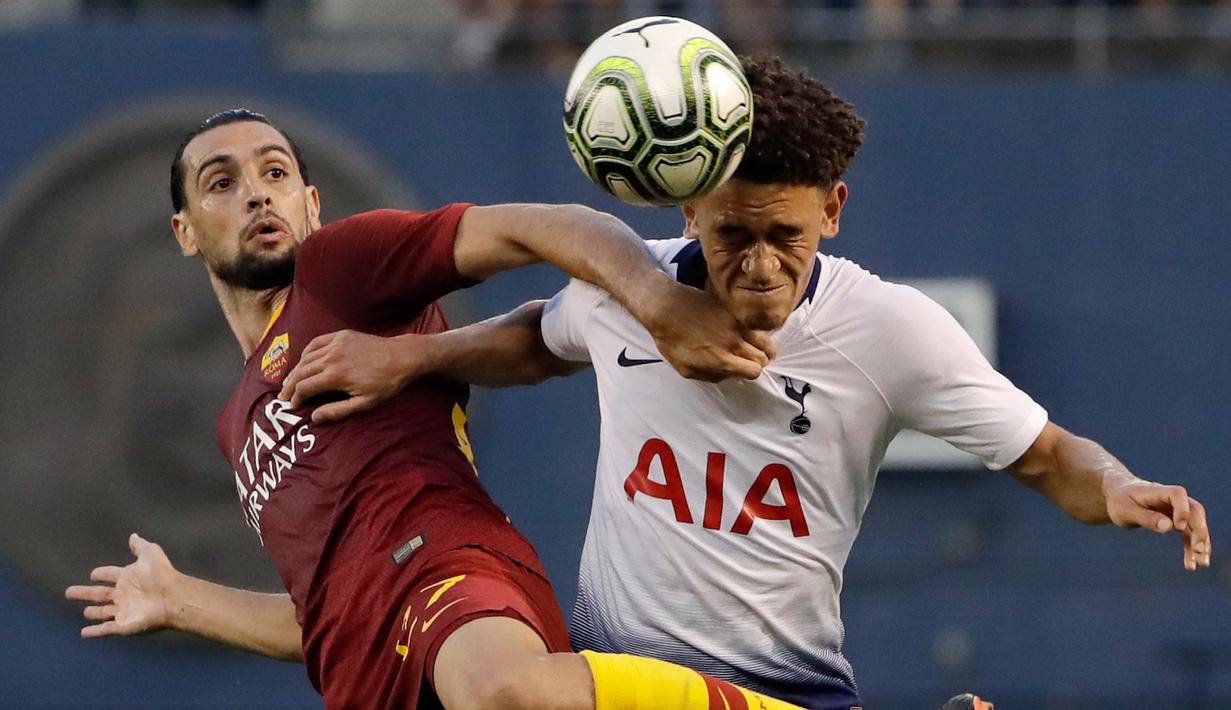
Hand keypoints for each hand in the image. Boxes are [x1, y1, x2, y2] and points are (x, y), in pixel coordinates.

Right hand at [64, 533, 177, 637]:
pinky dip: (94, 631)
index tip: (94, 574)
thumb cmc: (161, 573)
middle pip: (99, 594)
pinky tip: (84, 633)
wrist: (171, 596)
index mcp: (128, 577)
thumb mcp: (150, 553)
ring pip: (103, 612)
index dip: (102, 573)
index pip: (111, 575)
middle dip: (85, 593)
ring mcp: (123, 610)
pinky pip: (105, 629)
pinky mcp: (123, 625)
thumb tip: (133, 535)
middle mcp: (124, 594)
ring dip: (94, 612)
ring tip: (85, 612)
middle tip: (69, 592)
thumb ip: (139, 546)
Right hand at [279, 330, 425, 423]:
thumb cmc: (386, 383)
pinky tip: (304, 361)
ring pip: (306, 358)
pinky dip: (306, 353)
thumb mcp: (365, 403)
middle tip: (283, 397)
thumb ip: (337, 411)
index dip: (295, 398)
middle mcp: (332, 357)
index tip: (292, 406)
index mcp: (336, 376)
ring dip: (296, 370)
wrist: (403, 357)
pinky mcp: (342, 335)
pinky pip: (316, 343)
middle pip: (301, 372)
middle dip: (290, 386)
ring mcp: (336, 343)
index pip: (304, 388)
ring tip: (290, 382)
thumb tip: (314, 418)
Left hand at [638, 277, 775, 382]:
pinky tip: (749, 334)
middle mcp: (732, 342)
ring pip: (765, 340)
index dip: (751, 372)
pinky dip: (756, 331)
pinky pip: (754, 324)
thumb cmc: (671, 339)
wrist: (665, 308)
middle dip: (759, 361)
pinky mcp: (733, 310)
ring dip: (764, 347)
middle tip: (752, 359)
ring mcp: (735, 324)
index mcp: (721, 360)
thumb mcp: (686, 369)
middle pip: (763, 357)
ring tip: (758, 348)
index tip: (746, 369)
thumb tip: (729, 375)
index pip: (753, 371)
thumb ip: (711, 375)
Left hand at [1105, 480, 1210, 571]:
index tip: (1178, 527)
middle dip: (1199, 530)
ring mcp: (1176, 511)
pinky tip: (1191, 565)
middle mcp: (1172, 500)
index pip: (1177, 494)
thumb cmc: (1120, 501)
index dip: (1182, 509)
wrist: (1118, 496)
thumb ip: (1146, 517)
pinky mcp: (1176, 522)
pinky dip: (1191, 549)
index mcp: (1158, 491)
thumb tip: (1169, 527)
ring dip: (1201, 543)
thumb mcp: (1126, 510)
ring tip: (1202, 563)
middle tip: (1199, 549)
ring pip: (1196, 525)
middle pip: (1194, 511)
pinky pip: (1189, 535)